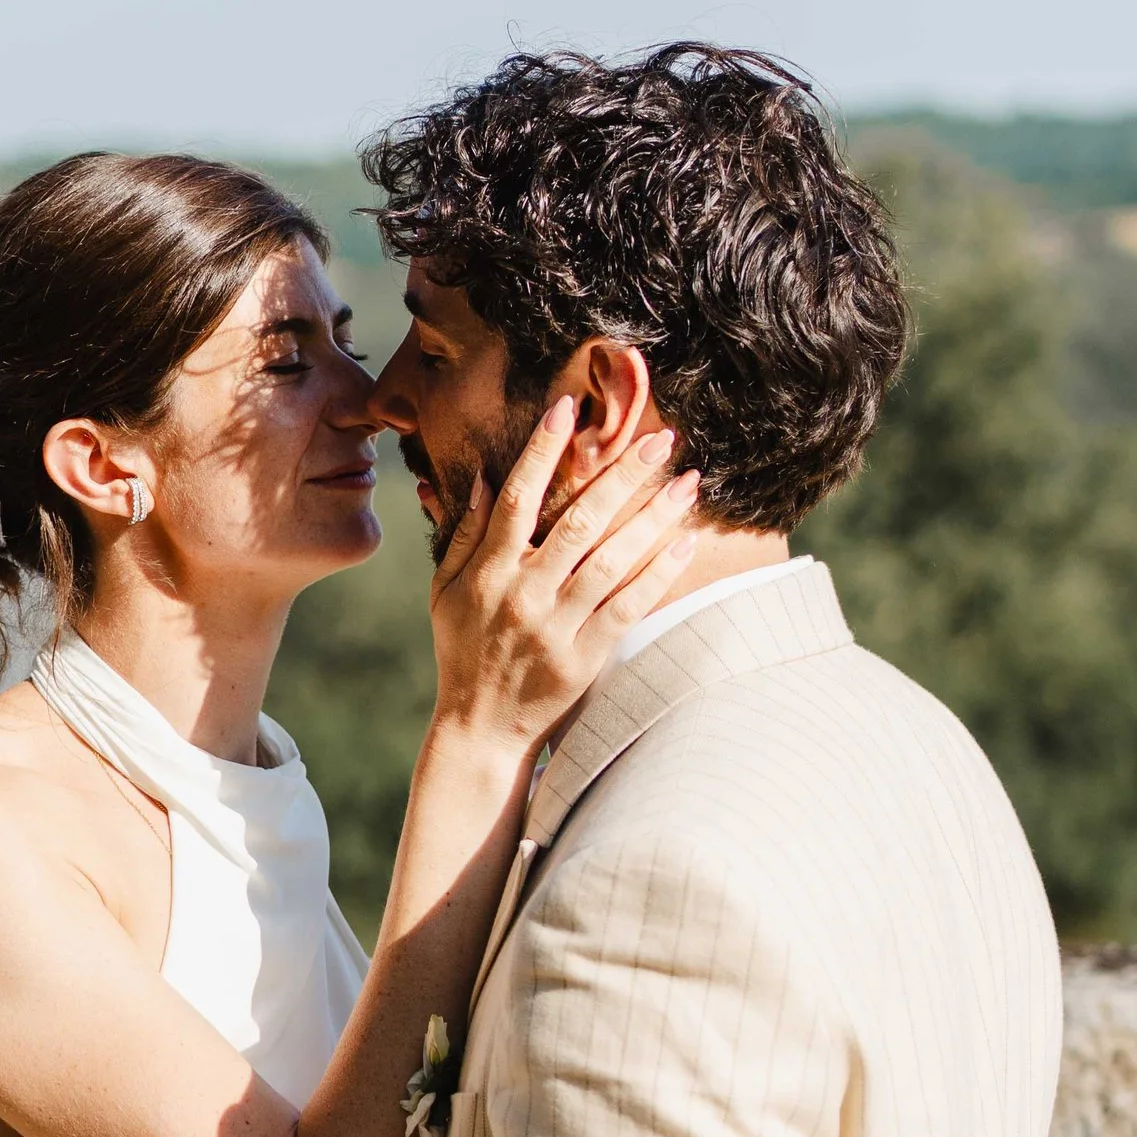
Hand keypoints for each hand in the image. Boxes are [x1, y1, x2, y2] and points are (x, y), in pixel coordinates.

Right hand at [428, 399, 705, 755]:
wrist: (481, 729)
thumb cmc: (463, 652)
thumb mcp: (447, 592)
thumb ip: (465, 536)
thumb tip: (484, 480)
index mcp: (489, 572)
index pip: (518, 498)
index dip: (541, 450)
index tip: (568, 407)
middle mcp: (523, 594)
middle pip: (578, 521)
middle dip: (621, 474)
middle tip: (660, 438)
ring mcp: (556, 626)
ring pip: (612, 560)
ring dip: (653, 516)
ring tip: (688, 482)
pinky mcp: (585, 656)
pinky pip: (629, 607)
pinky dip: (659, 573)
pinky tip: (686, 542)